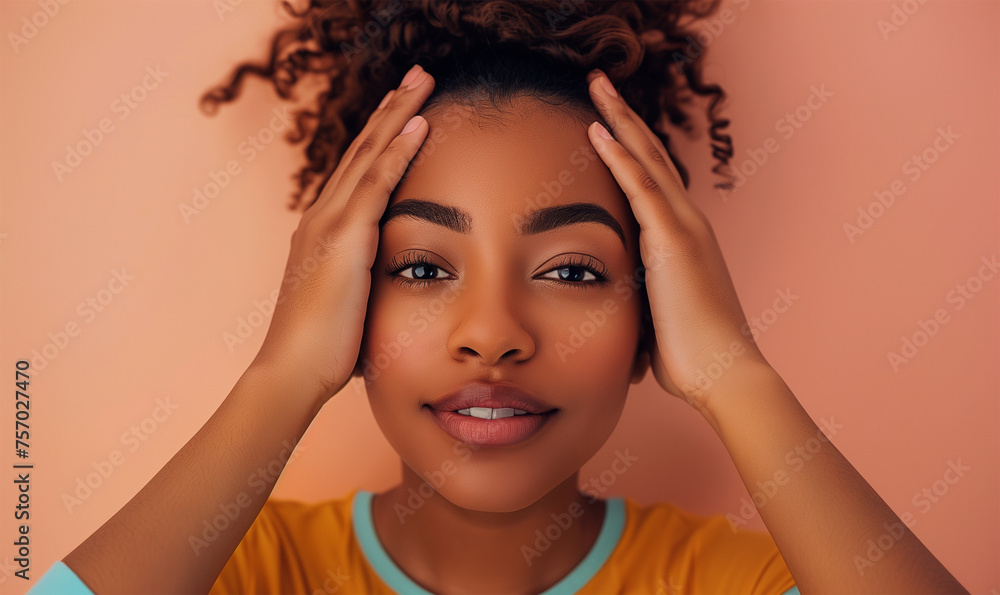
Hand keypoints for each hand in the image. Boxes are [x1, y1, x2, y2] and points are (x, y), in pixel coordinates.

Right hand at [250, 64, 433, 407]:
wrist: (291, 373)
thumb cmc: (320, 350)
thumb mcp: (345, 305)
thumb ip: (361, 284)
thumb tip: (380, 290)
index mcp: (323, 232)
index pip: (357, 172)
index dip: (381, 137)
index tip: (405, 109)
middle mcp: (321, 218)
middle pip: (361, 150)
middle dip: (391, 109)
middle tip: (417, 76)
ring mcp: (328, 225)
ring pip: (368, 155)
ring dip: (397, 115)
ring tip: (422, 81)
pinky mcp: (343, 240)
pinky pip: (375, 184)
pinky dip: (397, 152)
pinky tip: (419, 126)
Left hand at [584, 68, 771, 413]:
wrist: (724, 376)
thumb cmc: (692, 357)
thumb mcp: (658, 317)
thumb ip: (641, 298)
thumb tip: (619, 310)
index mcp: (683, 239)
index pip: (652, 180)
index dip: (630, 145)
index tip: (604, 118)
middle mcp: (688, 223)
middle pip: (651, 155)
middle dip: (623, 115)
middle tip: (599, 81)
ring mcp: (684, 228)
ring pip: (647, 158)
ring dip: (619, 119)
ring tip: (596, 84)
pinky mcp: (674, 241)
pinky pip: (642, 188)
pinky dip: (619, 157)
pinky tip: (598, 130)